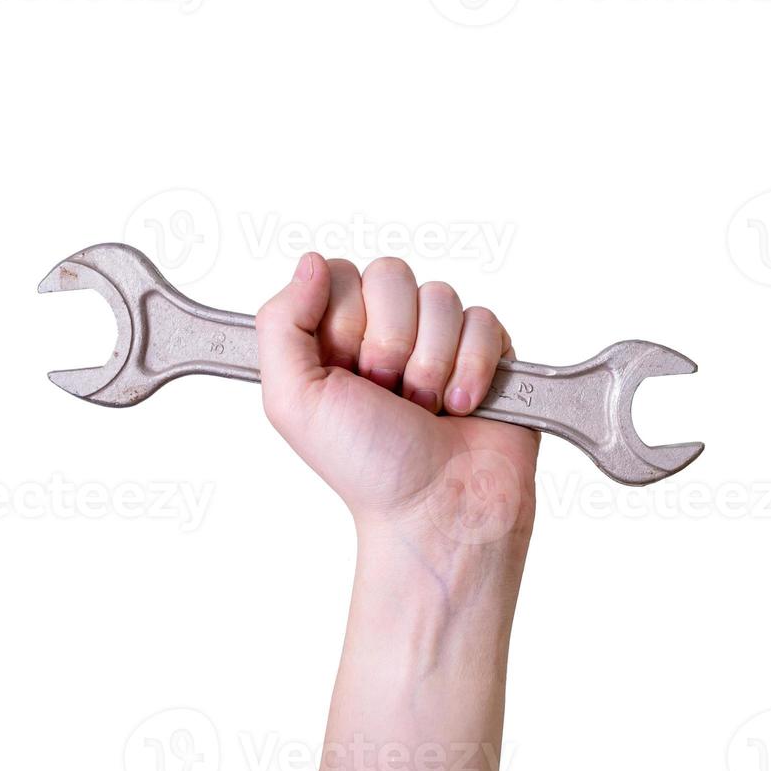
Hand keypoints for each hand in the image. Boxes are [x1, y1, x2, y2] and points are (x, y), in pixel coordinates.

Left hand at [255, 254, 538, 541]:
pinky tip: (462, 406)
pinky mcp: (490, 350)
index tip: (344, 372)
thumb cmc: (365, 465)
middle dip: (388, 343)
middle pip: (391, 274)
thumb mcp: (292, 398)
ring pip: (440, 295)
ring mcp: (438, 338)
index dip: (344, 322)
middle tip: (385, 394)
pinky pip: (485, 319)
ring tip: (422, 407)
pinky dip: (472, 368)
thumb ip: (281, 323)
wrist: (437, 509)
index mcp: (331, 338)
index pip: (338, 274)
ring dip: (429, 364)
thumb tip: (310, 261)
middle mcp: (383, 331)